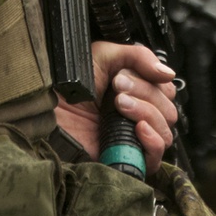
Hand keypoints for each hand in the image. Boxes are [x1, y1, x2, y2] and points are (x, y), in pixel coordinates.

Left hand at [54, 42, 177, 175]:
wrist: (47, 114)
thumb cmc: (69, 87)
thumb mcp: (103, 55)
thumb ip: (138, 56)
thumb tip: (167, 72)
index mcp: (137, 92)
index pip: (165, 90)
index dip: (152, 80)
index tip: (122, 75)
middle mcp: (139, 116)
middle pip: (168, 108)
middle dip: (145, 93)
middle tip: (117, 89)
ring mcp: (134, 138)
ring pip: (165, 129)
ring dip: (146, 112)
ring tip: (118, 105)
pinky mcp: (128, 159)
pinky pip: (157, 156)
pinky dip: (153, 139)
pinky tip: (138, 127)